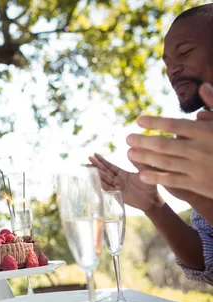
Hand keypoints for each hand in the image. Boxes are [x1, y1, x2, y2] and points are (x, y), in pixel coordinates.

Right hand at [88, 153, 162, 211]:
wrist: (151, 201)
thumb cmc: (150, 186)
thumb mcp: (145, 171)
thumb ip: (138, 162)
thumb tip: (131, 150)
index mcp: (123, 174)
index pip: (110, 166)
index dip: (102, 160)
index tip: (95, 154)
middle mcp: (118, 180)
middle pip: (104, 171)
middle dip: (96, 165)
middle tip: (88, 158)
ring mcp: (117, 187)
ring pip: (104, 179)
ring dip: (96, 173)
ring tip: (88, 166)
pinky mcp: (117, 194)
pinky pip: (106, 188)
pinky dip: (100, 183)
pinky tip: (93, 179)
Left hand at [126, 83, 212, 199]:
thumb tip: (202, 86)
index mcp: (206, 132)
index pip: (175, 124)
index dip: (155, 122)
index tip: (139, 120)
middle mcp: (200, 150)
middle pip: (164, 144)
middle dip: (143, 141)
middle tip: (127, 138)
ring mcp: (198, 168)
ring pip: (165, 162)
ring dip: (145, 157)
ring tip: (129, 153)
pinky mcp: (198, 184)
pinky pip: (173, 181)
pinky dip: (156, 177)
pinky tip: (141, 174)